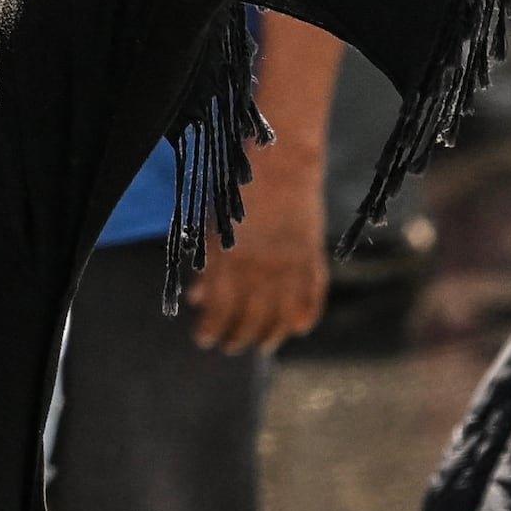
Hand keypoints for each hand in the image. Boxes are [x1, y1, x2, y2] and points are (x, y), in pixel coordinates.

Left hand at [185, 186, 329, 352]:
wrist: (281, 163)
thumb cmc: (237, 194)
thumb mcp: (213, 229)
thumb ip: (207, 268)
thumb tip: (197, 301)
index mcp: (230, 264)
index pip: (219, 315)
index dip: (210, 331)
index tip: (204, 339)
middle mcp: (261, 273)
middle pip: (251, 324)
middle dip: (237, 340)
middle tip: (230, 347)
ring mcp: (291, 270)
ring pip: (282, 321)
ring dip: (271, 337)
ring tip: (262, 345)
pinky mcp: (314, 261)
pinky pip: (313, 302)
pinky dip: (306, 318)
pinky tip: (296, 327)